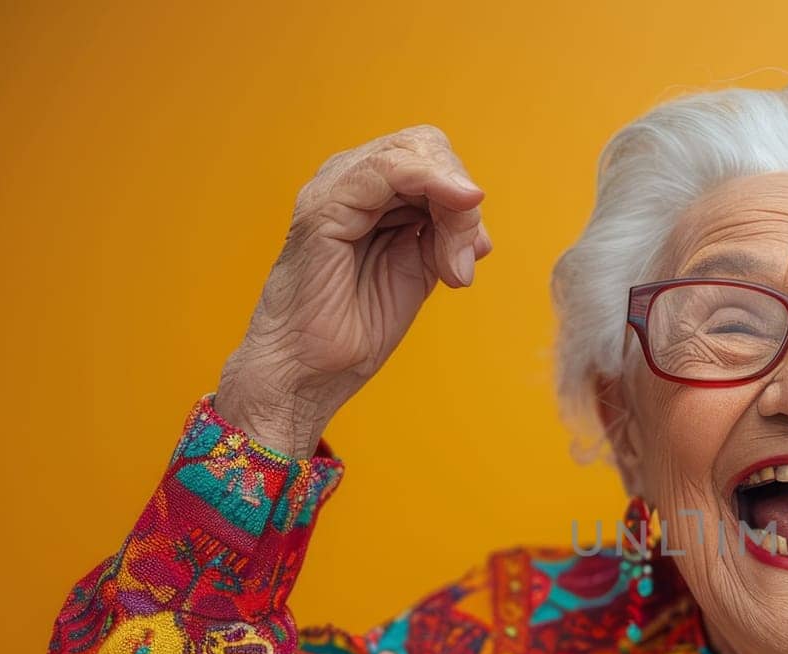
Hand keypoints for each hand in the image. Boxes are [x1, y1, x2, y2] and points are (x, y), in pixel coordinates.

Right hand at [215, 124, 489, 456]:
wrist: (310, 371)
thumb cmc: (357, 327)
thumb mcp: (420, 270)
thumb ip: (445, 235)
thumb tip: (476, 212)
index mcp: (372, 194)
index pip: (433, 158)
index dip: (464, 198)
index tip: (475, 253)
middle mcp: (351, 180)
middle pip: (429, 147)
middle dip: (463, 203)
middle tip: (462, 262)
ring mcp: (334, 187)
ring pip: (416, 153)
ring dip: (453, 209)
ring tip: (451, 266)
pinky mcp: (325, 205)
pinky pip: (388, 168)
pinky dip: (433, 183)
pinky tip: (457, 209)